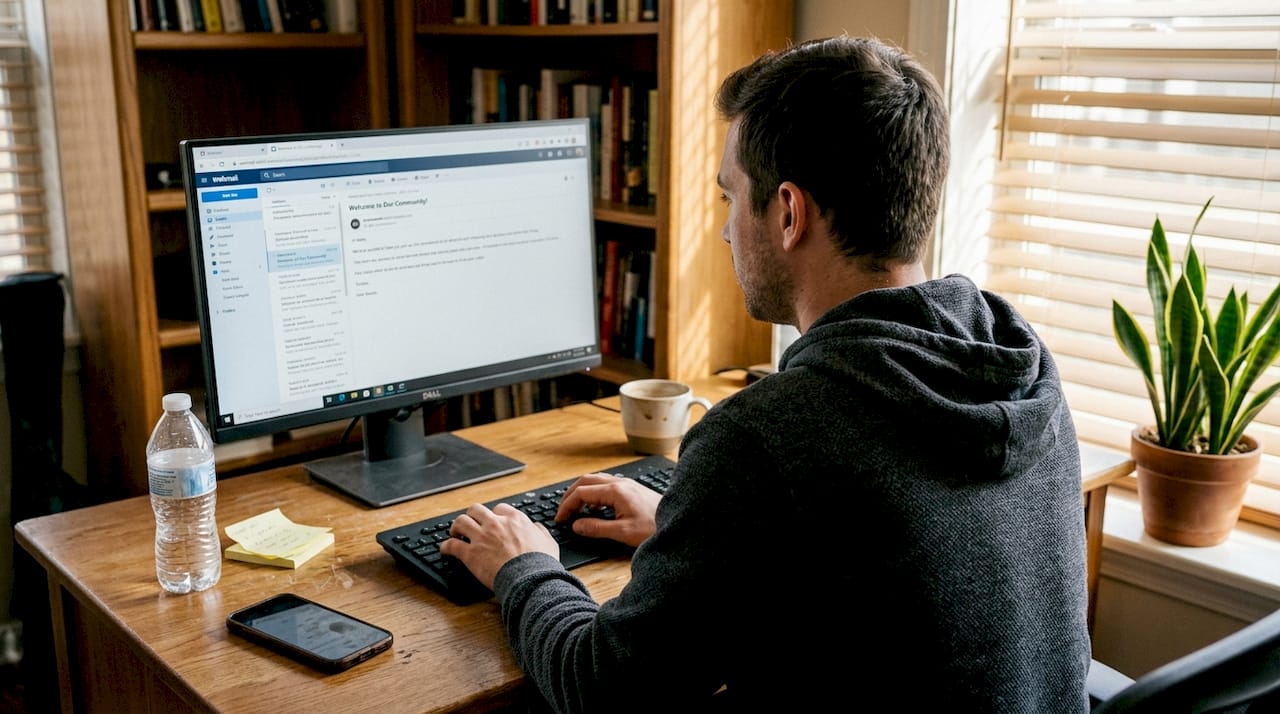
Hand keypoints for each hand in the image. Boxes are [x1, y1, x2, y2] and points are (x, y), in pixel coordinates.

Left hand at [439, 503, 558, 589]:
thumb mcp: (548, 542)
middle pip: (476, 510)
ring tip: (455, 533)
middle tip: (471, 524)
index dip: (494, 515)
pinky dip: (445, 547)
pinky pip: (451, 545)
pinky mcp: (470, 554)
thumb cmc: (541, 563)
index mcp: (515, 519)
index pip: (499, 509)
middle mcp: (496, 524)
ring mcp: (481, 537)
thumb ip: (540, 531)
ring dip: (456, 527)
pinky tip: (445, 551)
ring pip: (461, 522)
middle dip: (472, 515)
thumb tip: (536, 527)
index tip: (492, 522)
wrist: (530, 579)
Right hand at [556, 473, 660, 547]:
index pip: (581, 492)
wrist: (678, 523)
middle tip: (562, 512)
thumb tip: (577, 525)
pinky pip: (606, 485)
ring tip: (575, 509)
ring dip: (582, 492)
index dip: (567, 505)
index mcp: (616, 491)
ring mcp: (626, 484)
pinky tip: (595, 508)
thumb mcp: (623, 533)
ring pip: (596, 481)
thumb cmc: (654, 528)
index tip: (560, 519)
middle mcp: (620, 483)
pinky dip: (593, 493)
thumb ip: (596, 528)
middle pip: (586, 481)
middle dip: (570, 495)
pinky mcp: (631, 489)